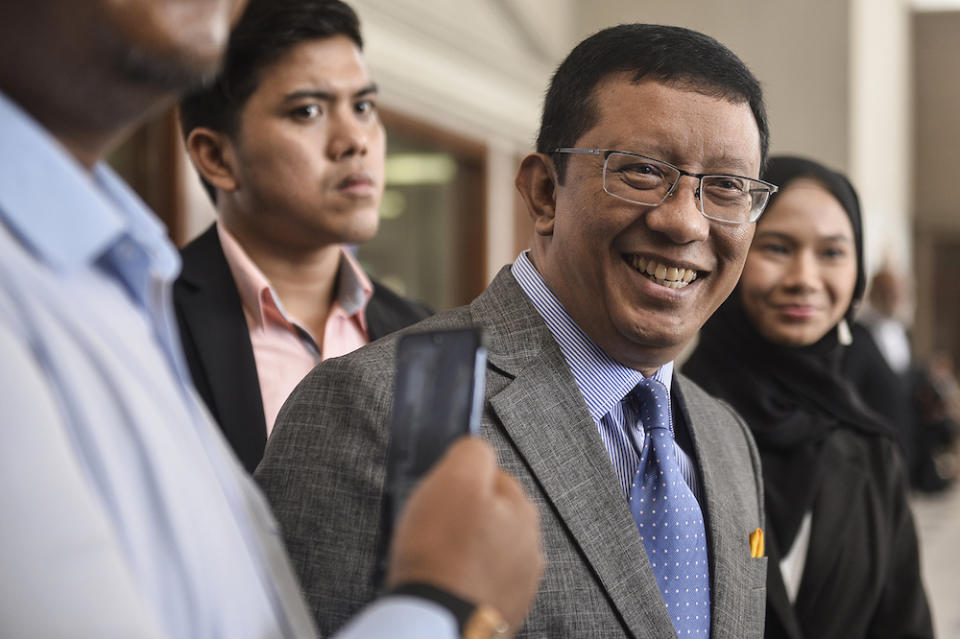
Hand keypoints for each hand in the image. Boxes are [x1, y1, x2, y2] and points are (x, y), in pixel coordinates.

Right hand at [386, 437, 543, 633]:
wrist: (438, 621)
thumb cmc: (444, 554)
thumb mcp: (455, 480)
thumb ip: (473, 453)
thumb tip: (475, 448)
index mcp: (524, 511)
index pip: (493, 476)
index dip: (460, 481)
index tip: (441, 494)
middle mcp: (530, 548)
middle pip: (490, 516)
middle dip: (464, 517)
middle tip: (432, 527)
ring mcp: (517, 585)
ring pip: (484, 551)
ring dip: (463, 551)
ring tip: (434, 558)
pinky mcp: (499, 612)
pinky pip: (476, 582)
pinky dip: (461, 579)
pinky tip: (443, 581)